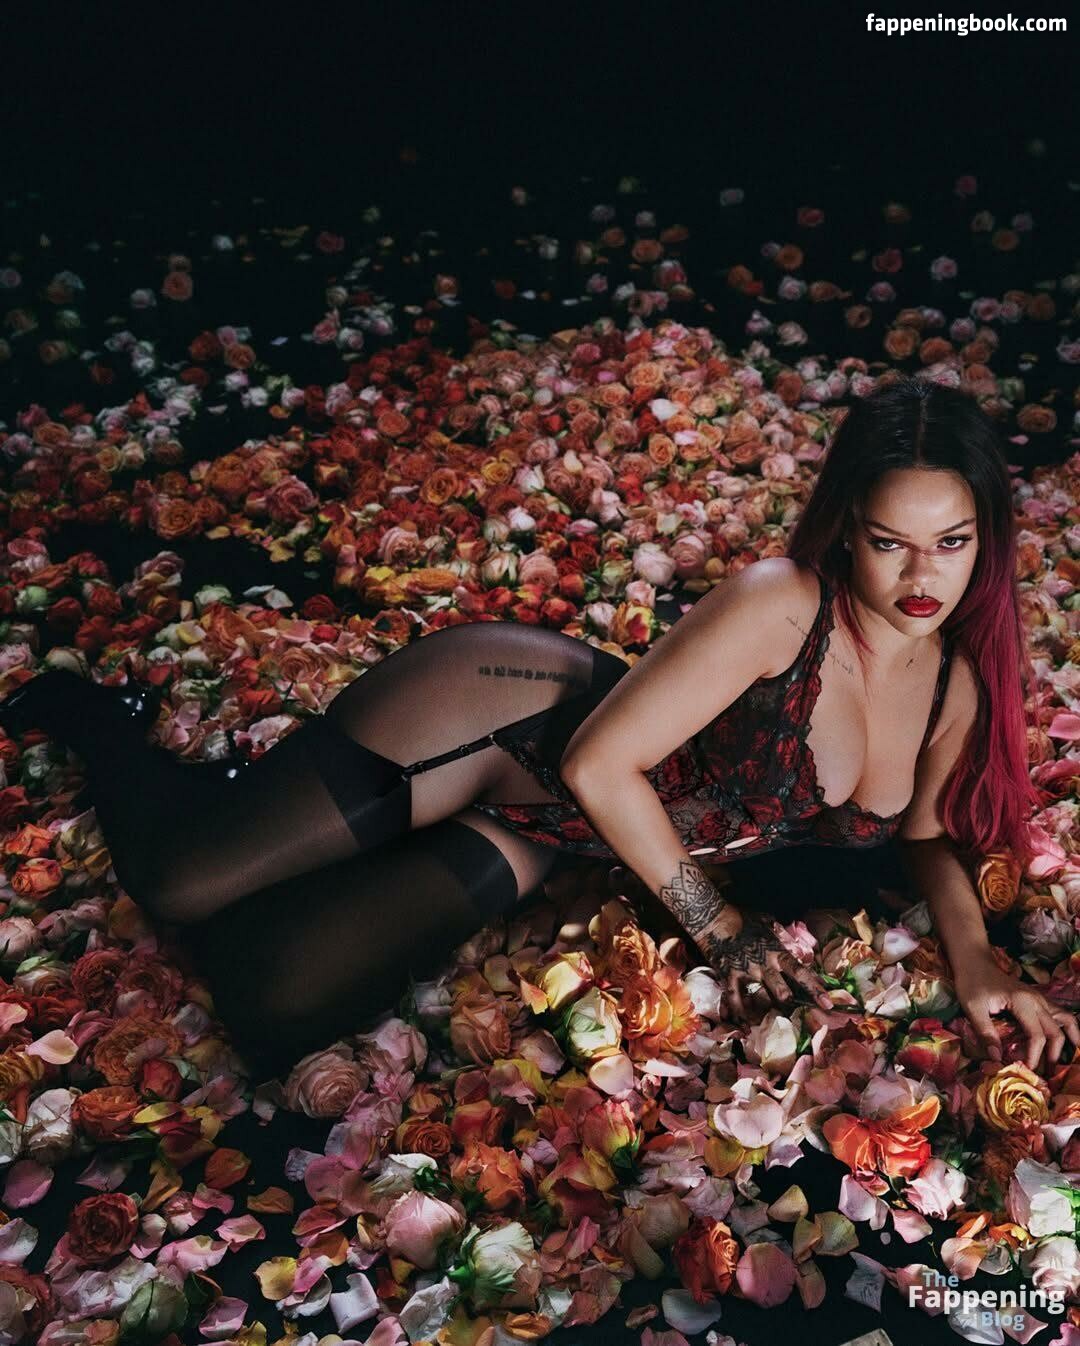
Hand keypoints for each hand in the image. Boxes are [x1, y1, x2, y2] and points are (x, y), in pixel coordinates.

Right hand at [710, 916, 827, 1020]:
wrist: (714, 918)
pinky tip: (747, 1023)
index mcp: (777, 952)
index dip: (815, 989)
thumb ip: (777, 932)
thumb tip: (785, 936)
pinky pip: (736, 1000)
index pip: (801, 973)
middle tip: (798, 1014)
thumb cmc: (741, 917)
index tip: (828, 1003)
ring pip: (762, 999)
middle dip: (791, 1005)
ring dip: (768, 1010)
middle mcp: (765, 965)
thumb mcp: (765, 921)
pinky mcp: (729, 976)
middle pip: (783, 992)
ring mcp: (747, 972)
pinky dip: (742, 1013)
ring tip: (772, 1018)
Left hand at [955, 953, 1079, 1072]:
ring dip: (1069, 1040)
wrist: (975, 962)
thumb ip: (985, 1033)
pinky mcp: (1038, 999)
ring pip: (1066, 1020)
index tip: (1026, 1070)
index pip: (1037, 1035)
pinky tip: (1067, 1041)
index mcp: (1022, 1002)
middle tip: (1046, 1074)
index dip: (1034, 1056)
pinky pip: (1060, 1014)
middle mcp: (1037, 1000)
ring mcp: (1040, 998)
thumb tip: (996, 1058)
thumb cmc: (972, 983)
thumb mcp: (973, 1008)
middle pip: (1055, 1032)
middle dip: (1053, 1055)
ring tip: (1066, 1061)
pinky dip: (1067, 1029)